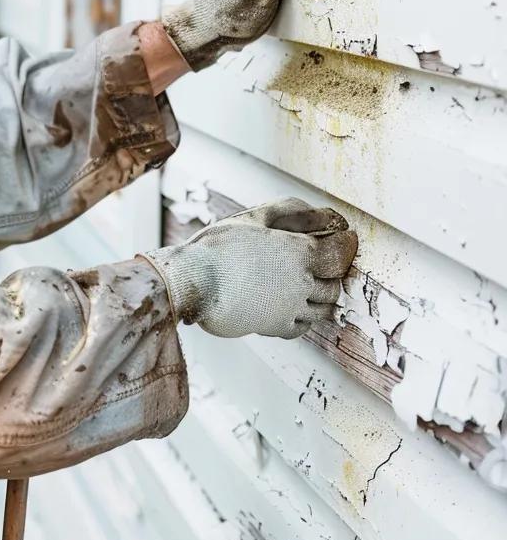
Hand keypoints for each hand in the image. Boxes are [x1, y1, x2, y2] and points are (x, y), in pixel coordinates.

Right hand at [140, 197, 357, 339]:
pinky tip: (293, 304)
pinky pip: (303, 327)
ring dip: (323, 295)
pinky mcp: (275, 328)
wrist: (193, 282)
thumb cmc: (219, 247)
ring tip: (310, 282)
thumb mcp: (255, 218)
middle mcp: (301, 284)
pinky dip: (305, 316)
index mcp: (299, 254)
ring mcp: (290, 310)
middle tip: (326, 259)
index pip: (341, 253)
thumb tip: (321, 214)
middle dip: (334, 271)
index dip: (347, 244)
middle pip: (335, 283)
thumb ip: (291, 212)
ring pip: (324, 308)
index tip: (346, 237)